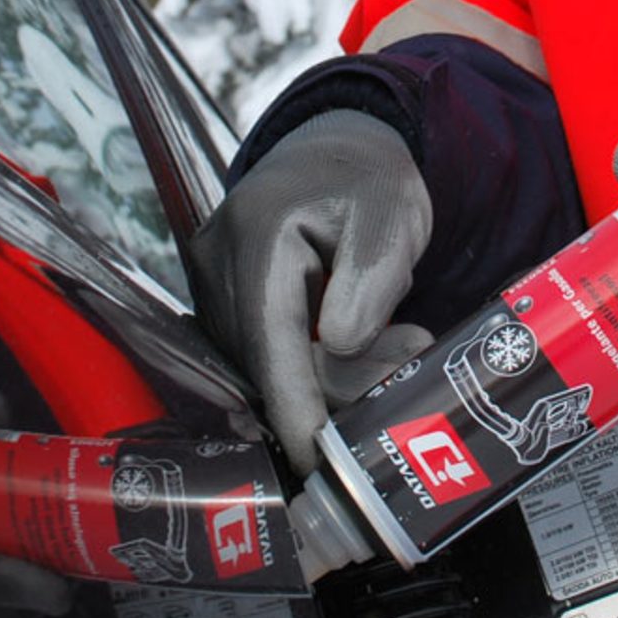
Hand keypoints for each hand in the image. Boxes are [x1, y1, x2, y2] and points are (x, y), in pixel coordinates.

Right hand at [190, 109, 433, 473]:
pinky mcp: (215, 300)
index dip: (293, 410)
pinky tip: (351, 340)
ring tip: (391, 335)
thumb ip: (369, 282)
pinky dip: (306, 362)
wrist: (334, 152)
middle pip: (266, 364)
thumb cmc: (368, 183)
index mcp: (260, 237)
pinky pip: (258, 354)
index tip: (316, 464)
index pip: (271, 344)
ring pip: (262, 366)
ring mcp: (208, 283)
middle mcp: (217, 263)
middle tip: (409, 352)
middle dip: (334, 386)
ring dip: (325, 373)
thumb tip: (338, 345)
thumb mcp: (391, 219)